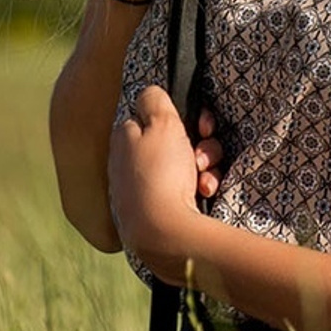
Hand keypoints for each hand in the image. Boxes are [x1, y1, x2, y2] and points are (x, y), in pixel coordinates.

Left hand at [110, 85, 207, 263]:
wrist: (163, 235)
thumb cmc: (161, 173)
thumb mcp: (161, 123)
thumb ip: (154, 100)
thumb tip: (149, 95)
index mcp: (124, 139)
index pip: (153, 116)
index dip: (181, 117)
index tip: (200, 122)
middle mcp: (129, 164)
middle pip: (174, 141)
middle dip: (199, 142)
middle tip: (204, 145)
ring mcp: (142, 190)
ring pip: (184, 164)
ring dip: (204, 164)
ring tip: (205, 176)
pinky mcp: (158, 212)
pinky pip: (185, 190)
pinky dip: (198, 187)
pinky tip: (204, 192)